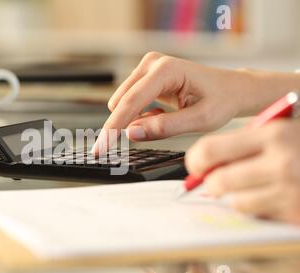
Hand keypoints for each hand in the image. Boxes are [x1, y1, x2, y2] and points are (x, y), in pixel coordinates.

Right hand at [92, 52, 299, 154]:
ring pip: (123, 104)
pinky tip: (162, 114)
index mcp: (166, 70)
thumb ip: (164, 128)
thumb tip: (131, 133)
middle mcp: (152, 64)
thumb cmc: (221, 101)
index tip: (100, 149)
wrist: (232, 89)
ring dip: (136, 120)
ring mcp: (147, 68)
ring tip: (167, 120)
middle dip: (125, 125)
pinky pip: (130, 103)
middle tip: (144, 140)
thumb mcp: (199, 120)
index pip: (131, 102)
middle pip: (121, 102)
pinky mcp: (145, 77)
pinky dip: (141, 116)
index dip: (113, 128)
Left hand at [186, 120, 299, 223]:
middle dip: (211, 184)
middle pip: (218, 181)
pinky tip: (271, 197)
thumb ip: (246, 140)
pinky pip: (258, 216)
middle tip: (215, 183)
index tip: (196, 166)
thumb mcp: (284, 129)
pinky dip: (259, 209)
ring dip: (236, 197)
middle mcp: (280, 163)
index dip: (196, 161)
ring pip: (236, 202)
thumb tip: (206, 159)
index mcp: (273, 134)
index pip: (210, 150)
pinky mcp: (295, 214)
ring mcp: (289, 192)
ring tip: (251, 187)